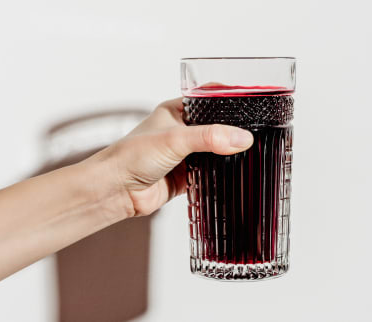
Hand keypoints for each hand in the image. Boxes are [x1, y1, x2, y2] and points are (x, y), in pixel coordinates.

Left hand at [91, 97, 253, 216]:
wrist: (116, 191)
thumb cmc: (131, 156)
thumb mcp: (175, 139)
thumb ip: (210, 137)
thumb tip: (242, 138)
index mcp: (176, 112)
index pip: (209, 100)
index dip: (230, 100)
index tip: (252, 104)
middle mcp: (182, 131)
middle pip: (216, 127)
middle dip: (233, 131)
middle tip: (255, 132)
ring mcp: (185, 154)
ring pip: (216, 151)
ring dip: (227, 154)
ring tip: (249, 152)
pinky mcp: (187, 176)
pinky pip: (211, 173)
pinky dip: (221, 174)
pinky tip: (232, 174)